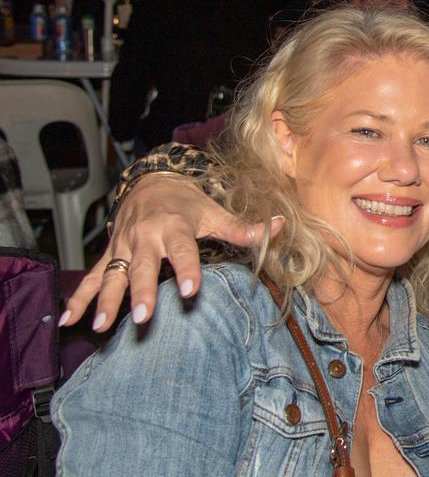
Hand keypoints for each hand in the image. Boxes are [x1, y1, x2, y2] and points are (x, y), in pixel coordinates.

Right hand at [61, 174, 282, 331]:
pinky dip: (79, 298)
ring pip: (111, 275)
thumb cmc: (188, 202)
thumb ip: (244, 227)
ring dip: (105, 301)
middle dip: (143, 292)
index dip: (188, 269)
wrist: (151, 181)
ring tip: (100, 326)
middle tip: (144, 317)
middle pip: (144, 267)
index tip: (193, 290)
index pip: (183, 250)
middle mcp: (145, 237)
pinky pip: (90, 277)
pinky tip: (69, 319)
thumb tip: (279, 226)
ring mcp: (123, 247)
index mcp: (174, 226)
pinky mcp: (109, 254)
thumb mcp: (216, 212)